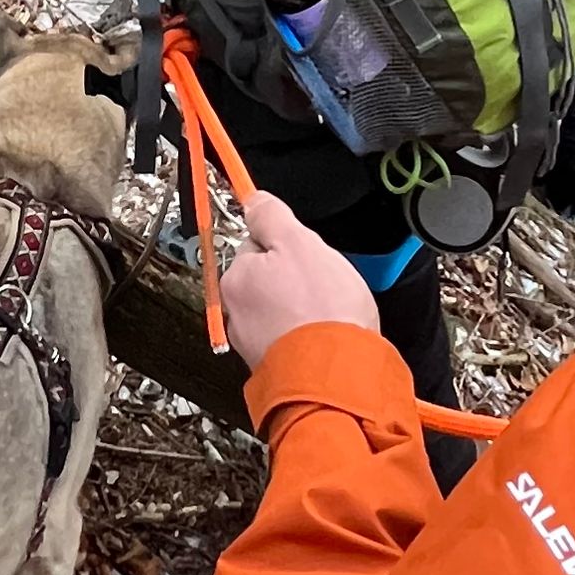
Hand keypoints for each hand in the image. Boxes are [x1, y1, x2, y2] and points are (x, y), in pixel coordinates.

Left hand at [219, 189, 378, 371]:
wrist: (338, 375)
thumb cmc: (321, 310)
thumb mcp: (299, 243)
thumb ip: (272, 217)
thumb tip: (253, 199)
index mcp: (236, 278)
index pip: (257, 244)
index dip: (288, 245)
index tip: (307, 254)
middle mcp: (236, 313)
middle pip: (267, 278)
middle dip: (294, 279)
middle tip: (323, 284)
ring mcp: (253, 344)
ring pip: (280, 309)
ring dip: (300, 308)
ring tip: (328, 314)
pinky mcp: (275, 366)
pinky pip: (290, 338)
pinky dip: (305, 335)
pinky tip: (325, 335)